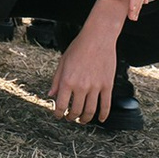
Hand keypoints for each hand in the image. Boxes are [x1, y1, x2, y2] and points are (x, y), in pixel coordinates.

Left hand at [50, 0, 128, 124]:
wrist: (98, 38)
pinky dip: (103, 115)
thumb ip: (57, 80)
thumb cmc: (79, 47)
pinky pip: (106, 105)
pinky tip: (100, 119)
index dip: (58, 113)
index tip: (58, 116)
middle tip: (70, 118)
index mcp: (67, 80)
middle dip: (71, 117)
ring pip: (90, 111)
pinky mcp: (107, 85)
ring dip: (85, 119)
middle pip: (76, 110)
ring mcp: (95, 87)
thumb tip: (51, 94)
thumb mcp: (62, 62)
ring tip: (82, 120)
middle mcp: (81, 86)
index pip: (61, 105)